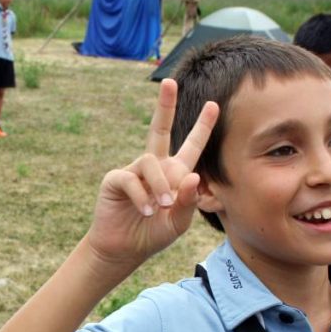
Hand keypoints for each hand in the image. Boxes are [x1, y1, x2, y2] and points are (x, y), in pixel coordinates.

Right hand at [84, 79, 218, 268]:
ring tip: (161, 207)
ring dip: (159, 186)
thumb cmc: (153, 235)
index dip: (203, 126)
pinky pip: (131, 179)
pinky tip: (146, 211)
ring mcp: (133, 171)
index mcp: (174, 173)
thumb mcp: (179, 222)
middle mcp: (154, 166)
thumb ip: (189, 201)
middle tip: (169, 81)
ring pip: (151, 162)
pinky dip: (142, 197)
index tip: (214, 105)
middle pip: (159, 128)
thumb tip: (192, 175)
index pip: (191, 145)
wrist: (124, 249)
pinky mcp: (115, 179)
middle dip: (165, 105)